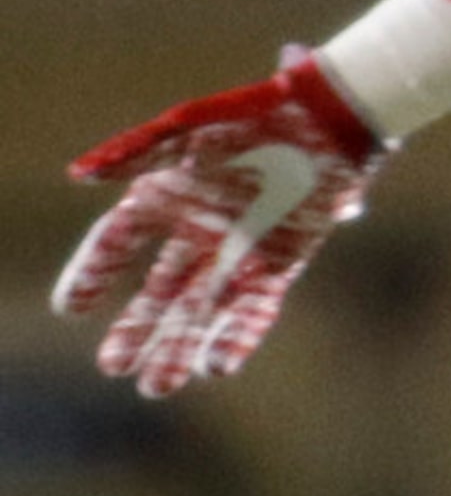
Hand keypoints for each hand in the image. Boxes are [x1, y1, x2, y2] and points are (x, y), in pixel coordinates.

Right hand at [51, 53, 386, 396]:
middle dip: (138, 329)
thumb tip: (79, 175)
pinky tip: (217, 367)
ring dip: (181, 345)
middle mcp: (202, 226)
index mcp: (172, 191)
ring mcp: (242, 247)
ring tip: (157, 386)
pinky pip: (255, 306)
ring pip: (203, 307)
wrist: (334, 112)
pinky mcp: (284, 258)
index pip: (119, 240)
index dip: (93, 271)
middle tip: (114, 367)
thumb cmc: (262, 109)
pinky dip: (238, 335)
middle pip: (160, 289)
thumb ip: (139, 148)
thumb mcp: (194, 125)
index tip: (70, 307)